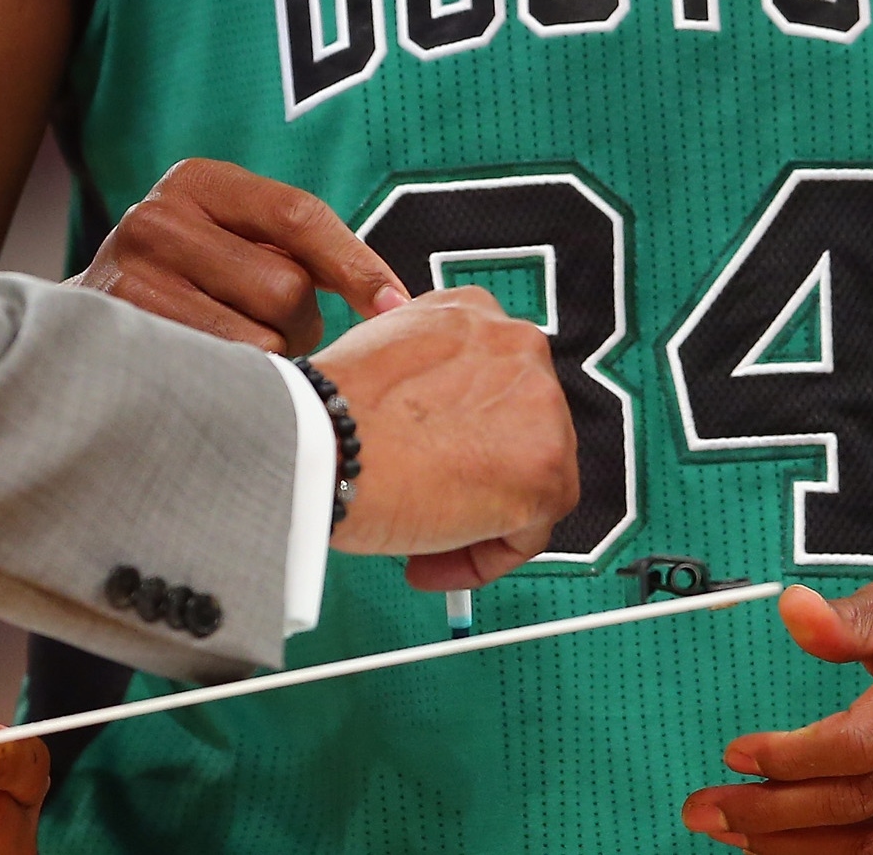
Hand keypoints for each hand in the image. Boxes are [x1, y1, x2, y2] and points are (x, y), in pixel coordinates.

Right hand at [70, 157, 409, 354]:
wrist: (81, 334)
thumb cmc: (189, 286)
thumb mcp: (233, 241)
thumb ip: (296, 249)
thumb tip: (395, 303)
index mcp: (196, 181)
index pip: (297, 214)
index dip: (355, 263)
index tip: (397, 304)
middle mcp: (157, 218)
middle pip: (285, 285)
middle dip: (299, 321)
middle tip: (274, 330)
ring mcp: (133, 277)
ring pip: (258, 338)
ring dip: (268, 358)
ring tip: (237, 351)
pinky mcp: (126, 337)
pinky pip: (223, 375)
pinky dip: (238, 386)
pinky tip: (218, 378)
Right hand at [316, 285, 576, 591]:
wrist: (325, 441)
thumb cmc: (329, 410)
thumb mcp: (382, 355)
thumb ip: (426, 377)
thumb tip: (434, 424)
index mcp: (474, 312)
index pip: (492, 387)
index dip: (462, 436)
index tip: (432, 465)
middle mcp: (517, 346)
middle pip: (518, 435)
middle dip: (476, 479)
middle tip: (428, 508)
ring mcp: (541, 405)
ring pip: (529, 484)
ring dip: (478, 521)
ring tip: (424, 544)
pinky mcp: (546, 469)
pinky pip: (528, 534)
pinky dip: (483, 557)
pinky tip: (432, 560)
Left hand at [681, 523, 872, 854]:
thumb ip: (847, 618)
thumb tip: (789, 612)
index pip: (861, 742)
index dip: (791, 758)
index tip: (737, 754)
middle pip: (864, 799)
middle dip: (777, 814)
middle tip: (709, 812)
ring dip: (803, 846)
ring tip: (738, 836)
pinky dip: (849, 852)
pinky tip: (798, 843)